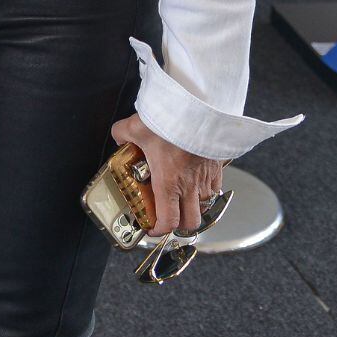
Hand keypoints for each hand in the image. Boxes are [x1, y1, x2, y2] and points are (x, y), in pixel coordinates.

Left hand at [111, 113, 223, 236]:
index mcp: (168, 182)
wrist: (199, 105)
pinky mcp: (217, 165)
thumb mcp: (136, 126)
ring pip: (205, 207)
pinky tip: (197, 182)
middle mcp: (189, 185)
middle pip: (191, 222)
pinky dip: (207, 192)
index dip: (159, 230)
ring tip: (182, 201)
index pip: (168, 221)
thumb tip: (119, 137)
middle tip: (167, 218)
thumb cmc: (172, 118)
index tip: (151, 228)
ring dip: (194, 209)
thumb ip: (123, 134)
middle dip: (179, 226)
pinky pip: (216, 188)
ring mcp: (206, 177)